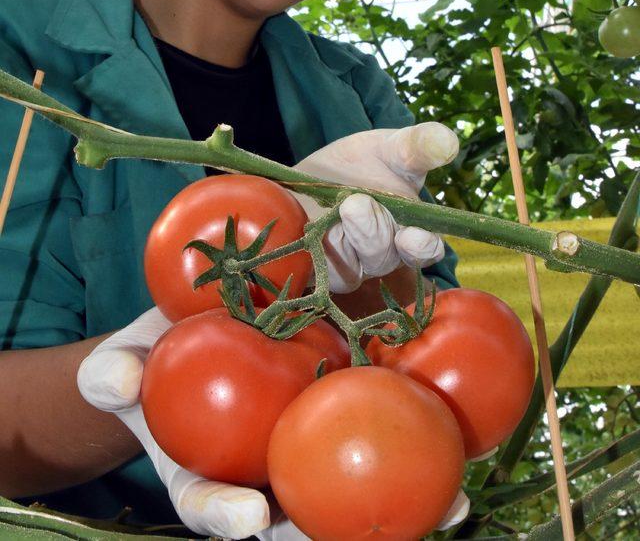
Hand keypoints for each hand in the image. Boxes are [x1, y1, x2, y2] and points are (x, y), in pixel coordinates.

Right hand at [77, 310, 468, 539]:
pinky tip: (460, 416)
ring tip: (455, 505)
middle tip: (379, 540)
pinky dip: (421, 417)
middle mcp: (270, 469)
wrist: (196, 333)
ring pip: (360, 477)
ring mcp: (311, 438)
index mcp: (213, 475)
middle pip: (304, 514)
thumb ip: (115, 374)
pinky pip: (384, 411)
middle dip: (341, 536)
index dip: (227, 516)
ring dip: (412, 497)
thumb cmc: (154, 361)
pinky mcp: (346, 394)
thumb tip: (108, 379)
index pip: (216, 507)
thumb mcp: (125, 365)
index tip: (246, 519)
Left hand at [293, 122, 457, 292]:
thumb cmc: (359, 165)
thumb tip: (449, 141)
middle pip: (385, 256)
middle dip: (373, 231)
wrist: (309, 177)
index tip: (413, 236)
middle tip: (357, 204)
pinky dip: (320, 249)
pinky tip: (314, 227)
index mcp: (411, 230)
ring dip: (347, 236)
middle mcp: (384, 253)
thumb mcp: (390, 148)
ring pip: (354, 265)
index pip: (426, 249)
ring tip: (343, 206)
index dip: (422, 247)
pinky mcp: (320, 268)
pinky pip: (322, 269)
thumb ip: (418, 146)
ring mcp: (351, 264)